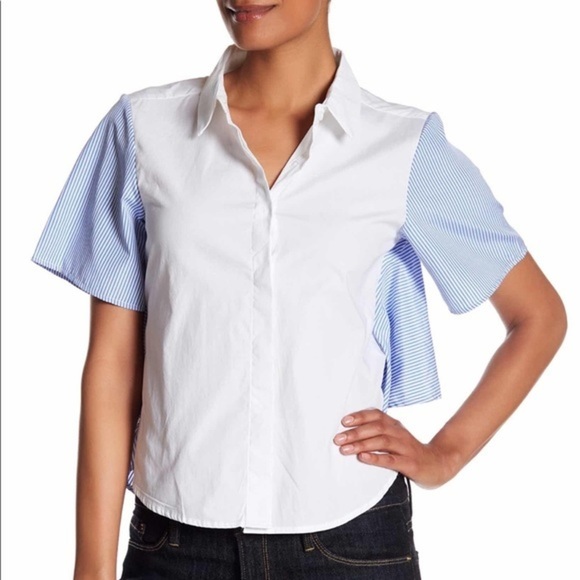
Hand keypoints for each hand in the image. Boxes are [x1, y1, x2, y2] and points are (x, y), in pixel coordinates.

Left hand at [333, 408, 460, 488]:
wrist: (438, 464)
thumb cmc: (408, 451)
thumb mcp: (394, 437)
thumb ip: (377, 432)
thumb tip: (349, 431)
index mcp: (394, 425)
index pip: (376, 415)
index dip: (360, 416)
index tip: (343, 421)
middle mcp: (399, 433)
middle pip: (376, 428)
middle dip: (355, 432)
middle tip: (337, 438)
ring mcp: (405, 447)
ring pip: (381, 442)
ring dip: (361, 444)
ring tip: (344, 449)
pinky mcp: (409, 463)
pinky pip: (391, 460)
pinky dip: (375, 458)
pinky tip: (363, 458)